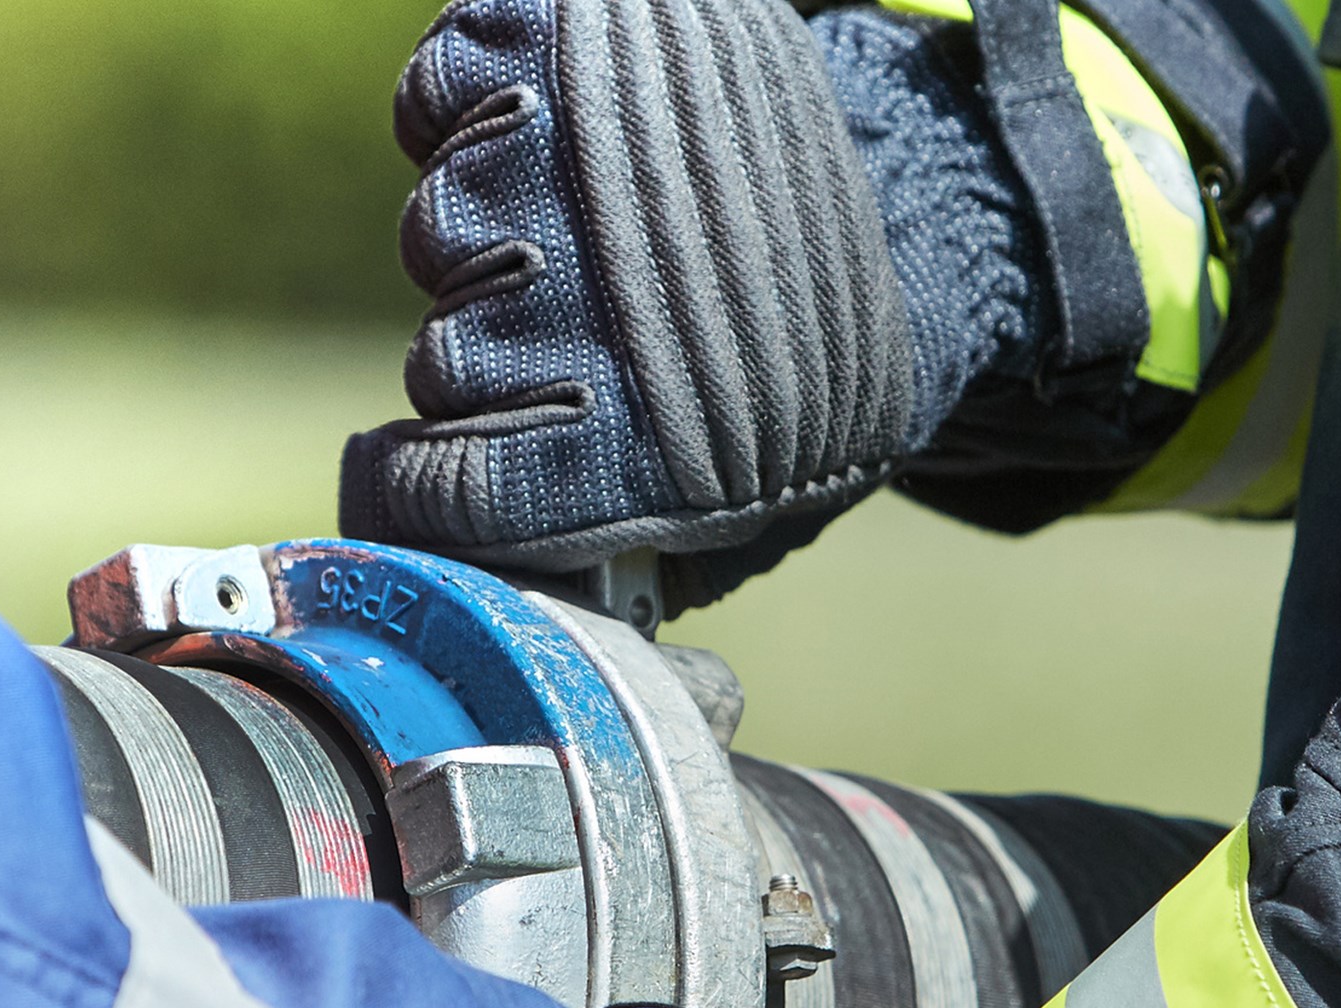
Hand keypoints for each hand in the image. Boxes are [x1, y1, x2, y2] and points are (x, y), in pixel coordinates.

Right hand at [346, 0, 918, 612]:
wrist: (920, 213)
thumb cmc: (815, 385)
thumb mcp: (742, 517)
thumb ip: (612, 575)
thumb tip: (495, 617)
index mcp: (625, 452)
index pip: (425, 487)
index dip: (420, 481)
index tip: (439, 465)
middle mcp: (586, 304)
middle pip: (440, 351)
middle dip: (496, 346)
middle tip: (599, 325)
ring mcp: (566, 158)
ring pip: (441, 217)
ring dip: (500, 223)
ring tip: (605, 228)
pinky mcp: (559, 42)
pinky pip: (440, 82)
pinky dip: (471, 95)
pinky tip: (552, 129)